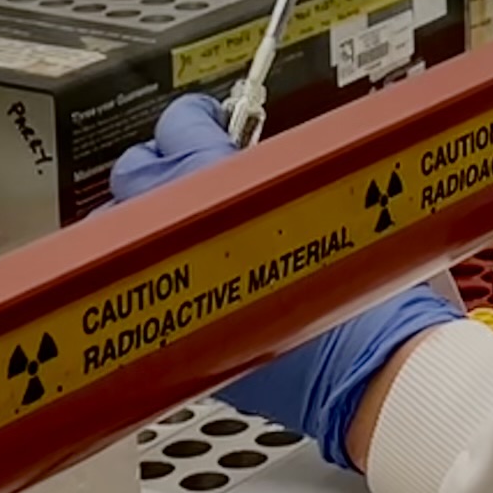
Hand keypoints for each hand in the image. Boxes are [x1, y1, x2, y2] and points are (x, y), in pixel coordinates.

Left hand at [107, 95, 458, 461]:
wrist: (373, 374)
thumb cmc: (374, 300)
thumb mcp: (340, 208)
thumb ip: (285, 177)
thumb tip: (261, 158)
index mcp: (225, 192)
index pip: (180, 126)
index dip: (196, 118)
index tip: (209, 121)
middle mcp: (184, 236)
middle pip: (135, 173)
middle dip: (160, 166)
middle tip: (194, 167)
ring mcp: (174, 289)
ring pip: (117, 233)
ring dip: (143, 219)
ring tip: (182, 220)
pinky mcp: (180, 338)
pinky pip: (143, 288)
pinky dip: (157, 273)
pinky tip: (190, 272)